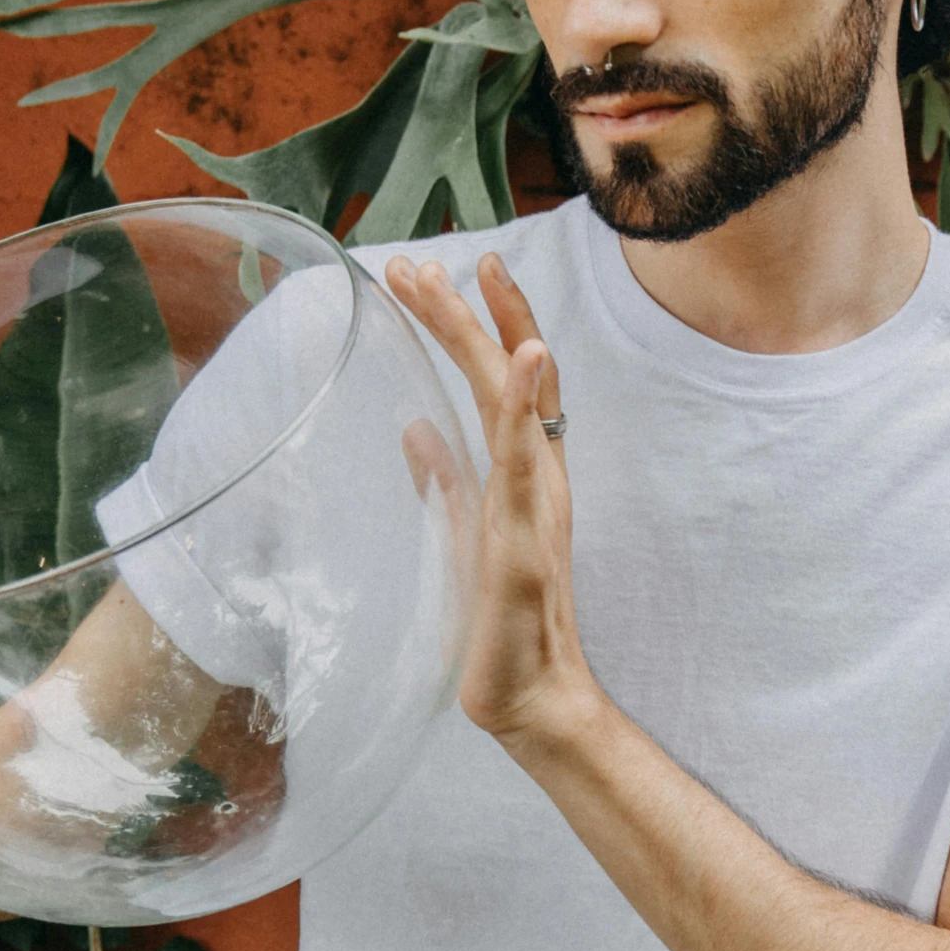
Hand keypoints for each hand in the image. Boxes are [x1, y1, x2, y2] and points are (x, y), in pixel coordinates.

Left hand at [384, 252, 600, 754]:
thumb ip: (443, 480)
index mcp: (519, 472)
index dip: (480, 321)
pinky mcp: (526, 529)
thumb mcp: (459, 535)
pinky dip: (524, 399)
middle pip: (510, 371)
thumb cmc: (494, 623)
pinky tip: (525, 354)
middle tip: (432, 256)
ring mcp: (535, 497)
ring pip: (519, 395)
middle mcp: (536, 472)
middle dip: (472, 310)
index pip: (503, 379)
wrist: (527, 694)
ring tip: (473, 271)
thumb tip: (414, 429)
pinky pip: (528, 452)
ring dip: (495, 330)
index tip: (445, 271)